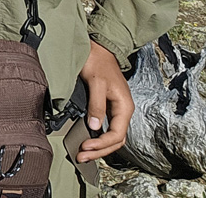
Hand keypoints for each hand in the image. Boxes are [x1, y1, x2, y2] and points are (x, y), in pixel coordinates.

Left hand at [76, 40, 133, 161]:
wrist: (98, 48)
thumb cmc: (97, 62)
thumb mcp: (96, 82)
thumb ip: (96, 105)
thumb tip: (95, 128)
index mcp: (124, 107)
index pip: (117, 135)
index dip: (102, 144)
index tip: (85, 147)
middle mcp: (122, 111)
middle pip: (115, 140)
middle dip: (99, 151)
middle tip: (81, 157)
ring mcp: (115, 110)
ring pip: (111, 136)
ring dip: (98, 147)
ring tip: (82, 154)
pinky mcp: (107, 108)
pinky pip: (106, 128)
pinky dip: (97, 138)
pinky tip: (87, 141)